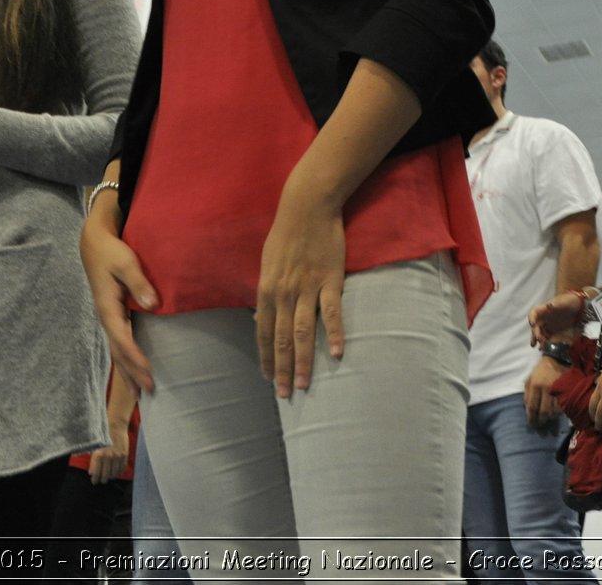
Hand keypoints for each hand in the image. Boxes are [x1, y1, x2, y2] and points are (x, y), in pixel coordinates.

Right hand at [79, 194, 156, 392]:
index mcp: (107, 307)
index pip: (121, 338)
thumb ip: (139, 283)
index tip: (148, 370)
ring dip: (128, 371)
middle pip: (118, 351)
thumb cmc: (112, 252)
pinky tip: (133, 371)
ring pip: (116, 351)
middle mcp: (105, 317)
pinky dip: (126, 360)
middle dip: (132, 372)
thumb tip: (152, 304)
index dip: (134, 356)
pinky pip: (118, 343)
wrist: (94, 244)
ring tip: (140, 393)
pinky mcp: (112, 316)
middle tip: (150, 390)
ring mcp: (107, 318)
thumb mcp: (126, 263)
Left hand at [89, 418, 130, 484]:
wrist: (115, 425)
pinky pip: (122, 468)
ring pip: (114, 473)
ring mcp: (117, 456)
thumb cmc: (102, 435)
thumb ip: (93, 460)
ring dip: (110, 477)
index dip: (95, 479)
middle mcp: (108, 456)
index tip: (94, 481)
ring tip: (108, 477)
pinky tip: (116, 472)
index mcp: (99, 454)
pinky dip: (119, 472)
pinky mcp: (124, 455)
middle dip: (102, 480)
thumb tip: (91, 472)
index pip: (96, 473)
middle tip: (101, 480)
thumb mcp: (95, 447)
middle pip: (105, 475)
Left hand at [256, 184, 345, 397]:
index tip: (269, 379)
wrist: (307, 207)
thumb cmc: (286, 234)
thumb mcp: (267, 263)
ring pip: (303, 332)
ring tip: (305, 385)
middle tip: (286, 394)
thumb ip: (268, 291)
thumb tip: (264, 315)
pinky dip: (335, 334)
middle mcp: (283, 293)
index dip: (266, 357)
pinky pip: (332, 312)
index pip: (263, 332)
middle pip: (282, 339)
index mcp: (266, 290)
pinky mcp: (330, 280)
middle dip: (282, 369)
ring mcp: (307, 288)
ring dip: (303, 361)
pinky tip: (338, 354)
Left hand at [524, 356, 566, 426]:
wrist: (556, 359)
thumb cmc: (540, 370)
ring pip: (554, 411)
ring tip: (547, 420)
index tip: (531, 424)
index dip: (531, 417)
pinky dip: (559, 412)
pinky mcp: (565, 390)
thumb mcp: (529, 379)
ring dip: (550, 418)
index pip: (532, 406)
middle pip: (543, 411)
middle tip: (539, 425)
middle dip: (540, 420)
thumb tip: (527, 408)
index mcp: (535, 385)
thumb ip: (527, 393)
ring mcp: (557, 390)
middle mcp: (545, 388)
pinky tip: (556, 414)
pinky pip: (562, 406)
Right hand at [528, 291, 585, 347]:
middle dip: (536, 332)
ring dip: (538, 339)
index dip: (532, 318)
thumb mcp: (564, 302)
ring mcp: (547, 325)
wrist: (578, 306)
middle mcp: (543, 318)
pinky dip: (544, 343)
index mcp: (543, 309)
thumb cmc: (570, 301)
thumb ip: (557, 304)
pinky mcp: (553, 331)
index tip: (532, 324)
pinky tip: (543, 348)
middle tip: (539, 339)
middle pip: (536, 326)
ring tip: (539, 347)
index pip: (533, 313)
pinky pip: (546, 338)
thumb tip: (549, 305)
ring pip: (539, 333)